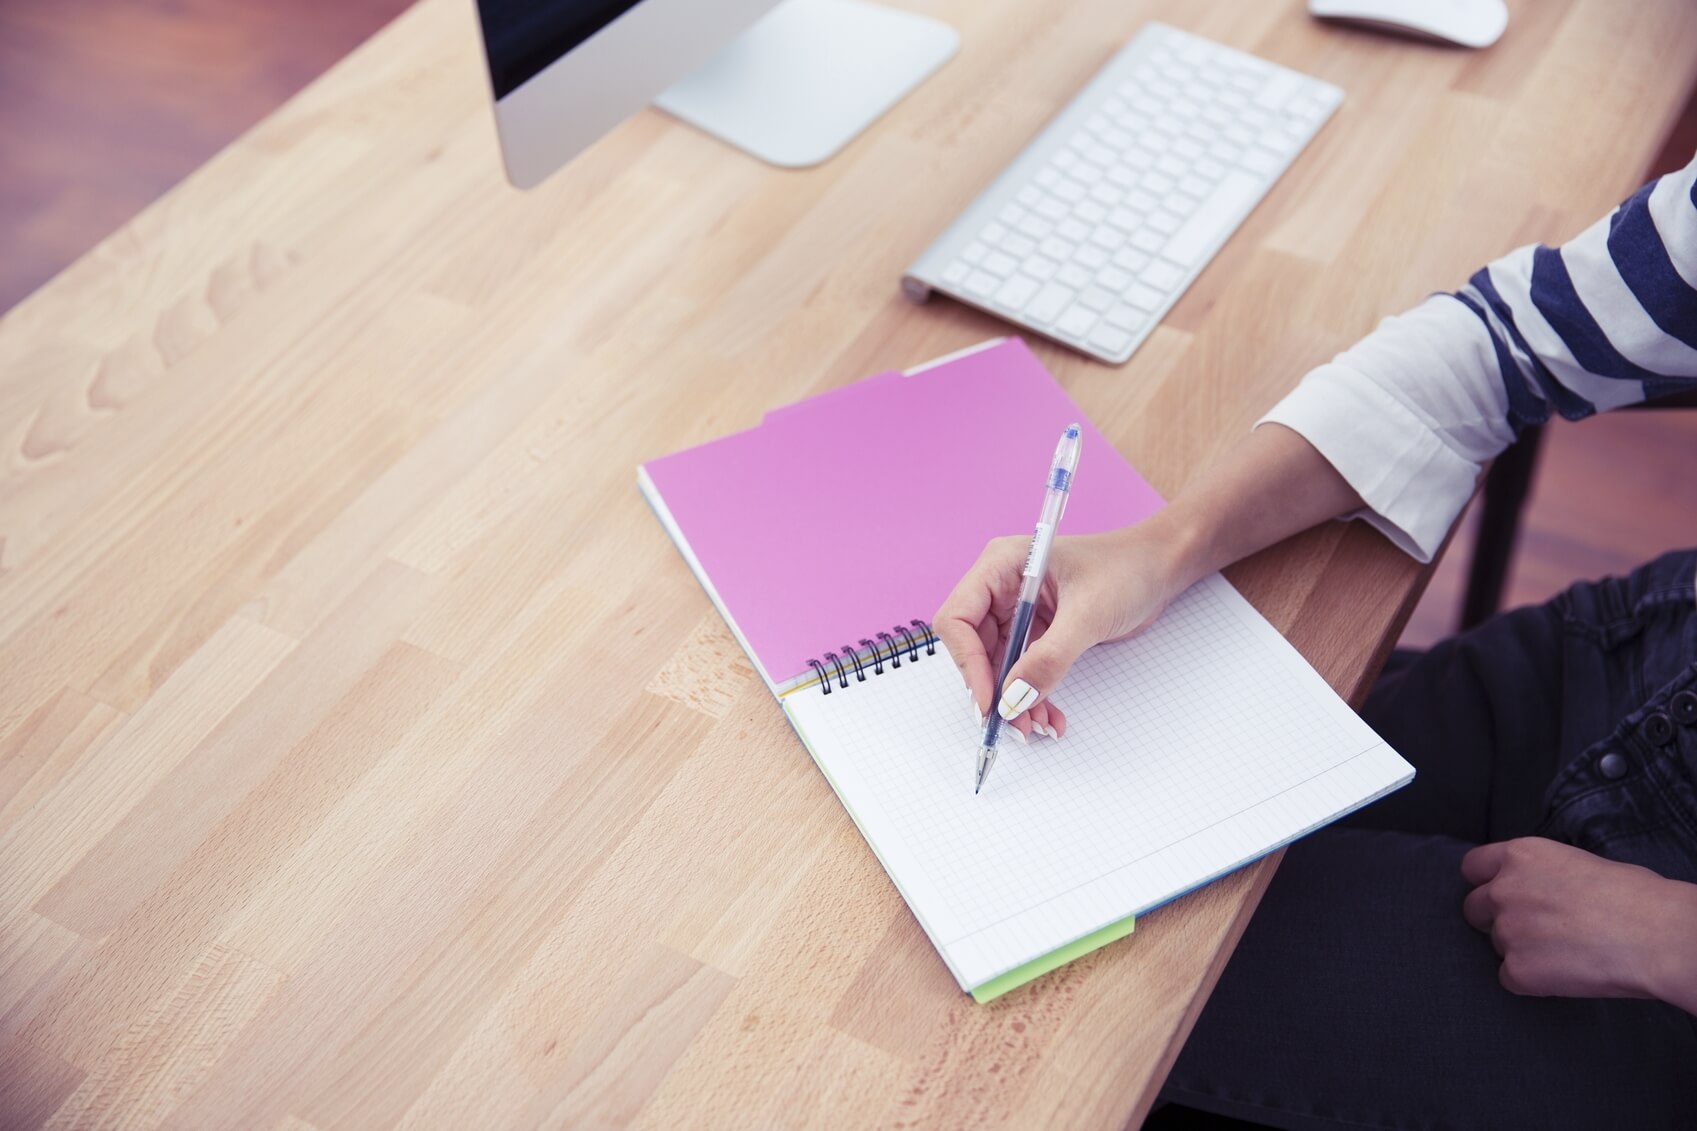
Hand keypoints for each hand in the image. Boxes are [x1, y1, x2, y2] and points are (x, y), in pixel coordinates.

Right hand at [933, 521, 1196, 738]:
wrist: (1162, 568)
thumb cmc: (1128, 569)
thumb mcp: (1087, 615)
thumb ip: (1048, 659)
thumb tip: (1013, 699)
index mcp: (1001, 565)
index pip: (959, 618)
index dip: (966, 662)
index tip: (989, 700)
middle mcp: (1002, 586)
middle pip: (973, 647)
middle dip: (993, 689)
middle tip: (1013, 724)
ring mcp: (1018, 609)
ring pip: (997, 665)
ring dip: (1013, 699)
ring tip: (1037, 726)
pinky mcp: (1036, 630)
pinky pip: (1021, 669)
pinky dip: (1031, 694)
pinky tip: (1049, 715)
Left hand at [1461, 837, 1696, 1003]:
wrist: (1656, 935)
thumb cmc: (1635, 897)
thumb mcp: (1579, 863)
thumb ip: (1543, 875)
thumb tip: (1541, 889)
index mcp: (1520, 856)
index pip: (1473, 867)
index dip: (1485, 883)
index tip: (1498, 895)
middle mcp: (1503, 890)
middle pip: (1474, 908)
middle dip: (1495, 919)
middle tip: (1533, 930)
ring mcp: (1507, 931)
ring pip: (1495, 944)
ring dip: (1519, 950)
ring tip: (1564, 952)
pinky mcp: (1517, 970)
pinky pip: (1509, 978)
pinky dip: (1530, 980)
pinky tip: (1565, 974)